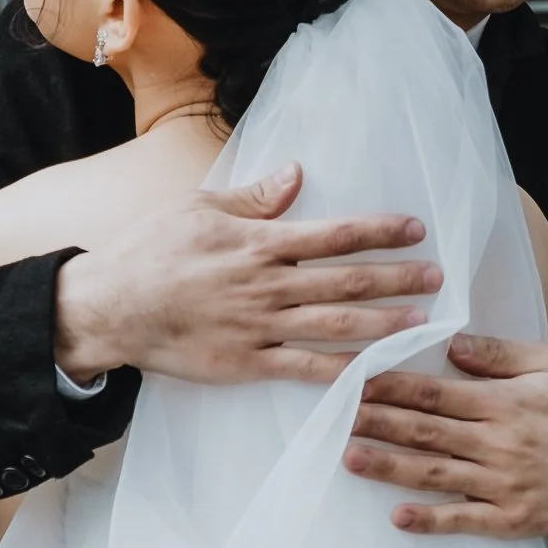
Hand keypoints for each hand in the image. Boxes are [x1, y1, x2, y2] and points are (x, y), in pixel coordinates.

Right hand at [54, 163, 441, 387]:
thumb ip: (254, 196)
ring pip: (336, 327)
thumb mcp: (199, 206)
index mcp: (258, 242)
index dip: (379, 231)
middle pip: (346, 281)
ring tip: (424, 321)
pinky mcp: (247, 363)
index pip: (333, 234)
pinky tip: (377, 373)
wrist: (108, 306)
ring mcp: (259, 328)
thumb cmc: (151, 249)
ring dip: (385, 324)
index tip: (416, 229)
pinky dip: (344, 374)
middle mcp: (266, 285)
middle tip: (439, 276)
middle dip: (397, 278)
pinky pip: (305, 370)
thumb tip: (296, 173)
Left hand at [343, 334, 547, 537]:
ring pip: (434, 473)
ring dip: (389, 466)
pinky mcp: (506, 518)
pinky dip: (430, 520)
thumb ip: (498, 353)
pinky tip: (397, 517)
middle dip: (377, 422)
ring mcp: (499, 483)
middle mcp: (496, 443)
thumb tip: (453, 343)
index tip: (355, 379)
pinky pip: (462, 519)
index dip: (392, 386)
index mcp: (502, 402)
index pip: (435, 392)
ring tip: (349, 457)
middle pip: (425, 431)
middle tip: (336, 415)